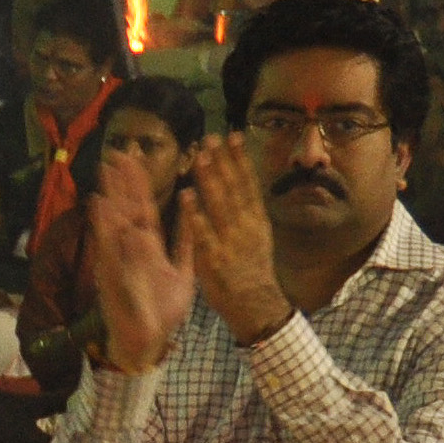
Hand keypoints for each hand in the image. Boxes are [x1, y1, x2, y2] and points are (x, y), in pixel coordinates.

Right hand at [84, 140, 197, 378]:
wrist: (148, 343)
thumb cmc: (162, 311)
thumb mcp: (183, 273)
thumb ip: (186, 245)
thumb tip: (192, 220)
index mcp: (149, 248)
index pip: (145, 208)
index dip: (141, 184)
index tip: (137, 159)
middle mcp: (131, 250)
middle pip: (127, 208)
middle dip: (123, 180)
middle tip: (119, 150)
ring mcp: (119, 261)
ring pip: (115, 222)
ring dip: (111, 194)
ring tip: (107, 168)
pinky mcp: (113, 275)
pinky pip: (109, 246)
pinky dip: (103, 226)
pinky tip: (98, 205)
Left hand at [180, 138, 289, 341]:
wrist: (256, 306)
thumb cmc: (252, 272)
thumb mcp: (256, 238)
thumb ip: (247, 214)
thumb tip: (242, 187)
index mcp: (255, 220)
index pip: (247, 183)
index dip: (240, 159)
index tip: (233, 136)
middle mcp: (245, 226)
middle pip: (234, 187)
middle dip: (223, 161)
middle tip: (211, 137)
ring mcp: (230, 241)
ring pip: (219, 204)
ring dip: (209, 178)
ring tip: (200, 156)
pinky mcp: (214, 258)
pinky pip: (202, 232)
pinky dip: (195, 213)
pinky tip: (187, 194)